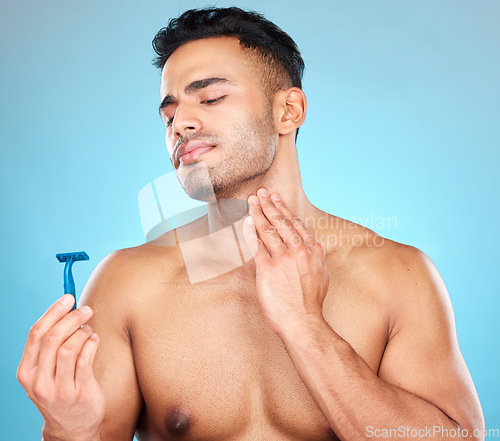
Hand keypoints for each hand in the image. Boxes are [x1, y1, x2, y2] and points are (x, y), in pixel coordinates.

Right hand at [17, 294, 104, 440]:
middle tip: (86, 310)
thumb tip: (67, 309)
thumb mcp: (45, 372)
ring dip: (83, 332)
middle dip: (72, 318)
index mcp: (27, 372)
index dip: (53, 312)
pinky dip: (92, 343)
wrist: (72, 428)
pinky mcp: (80, 392)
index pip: (36, 334)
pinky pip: (86, 358)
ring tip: (89, 330)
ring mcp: (59, 389)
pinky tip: (94, 340)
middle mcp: (39, 382)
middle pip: (53, 338)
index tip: (68, 298)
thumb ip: (51, 346)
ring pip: (70, 347)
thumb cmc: (60, 390)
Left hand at [243, 188, 328, 335]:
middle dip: (269, 205)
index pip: (296, 224)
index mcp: (313, 251)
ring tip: (252, 201)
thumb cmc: (311, 304)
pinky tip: (246, 220)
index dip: (284, 209)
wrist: (304, 322)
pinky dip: (250, 231)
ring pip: (268, 229)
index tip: (276, 199)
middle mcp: (299, 251)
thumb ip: (314, 258)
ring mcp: (283, 259)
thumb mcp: (321, 276)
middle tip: (261, 193)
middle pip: (281, 222)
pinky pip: (256, 245)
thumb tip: (310, 248)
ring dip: (258, 212)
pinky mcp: (268, 269)